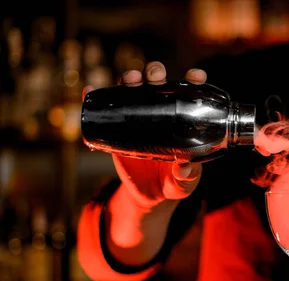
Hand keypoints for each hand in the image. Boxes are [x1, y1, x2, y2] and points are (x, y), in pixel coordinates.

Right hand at [82, 62, 206, 209]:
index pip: (189, 93)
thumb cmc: (174, 184)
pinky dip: (94, 97)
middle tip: (156, 77)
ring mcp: (137, 119)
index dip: (193, 79)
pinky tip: (90, 90)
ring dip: (130, 77)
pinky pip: (103, 111)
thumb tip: (183, 167)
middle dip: (156, 72)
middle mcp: (161, 113)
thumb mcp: (184, 182)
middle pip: (157, 83)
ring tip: (130, 79)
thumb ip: (187, 176)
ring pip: (132, 89)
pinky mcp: (117, 130)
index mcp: (182, 119)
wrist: (149, 196)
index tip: (196, 76)